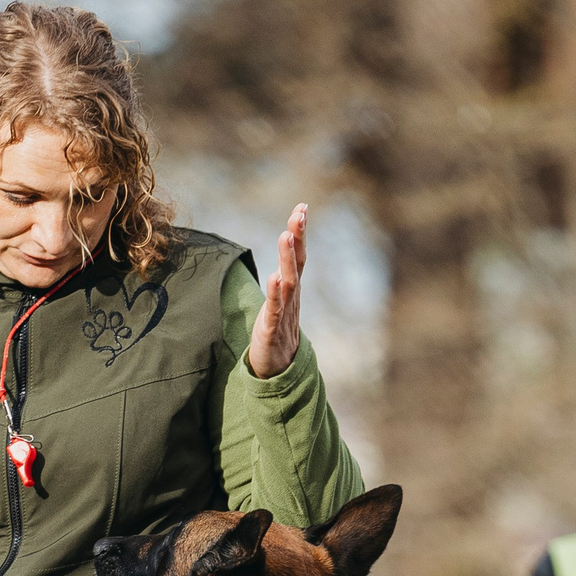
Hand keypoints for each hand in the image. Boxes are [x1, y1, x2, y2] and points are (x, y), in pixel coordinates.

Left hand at [246, 203, 308, 378]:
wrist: (277, 369)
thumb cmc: (276, 331)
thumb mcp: (280, 300)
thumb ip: (283, 278)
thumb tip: (282, 259)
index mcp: (292, 288)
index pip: (299, 255)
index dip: (300, 232)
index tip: (302, 206)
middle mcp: (292, 297)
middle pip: (297, 263)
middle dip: (298, 236)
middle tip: (300, 212)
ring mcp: (284, 312)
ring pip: (288, 282)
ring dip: (287, 258)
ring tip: (286, 236)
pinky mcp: (273, 329)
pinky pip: (276, 309)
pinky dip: (276, 293)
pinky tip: (274, 277)